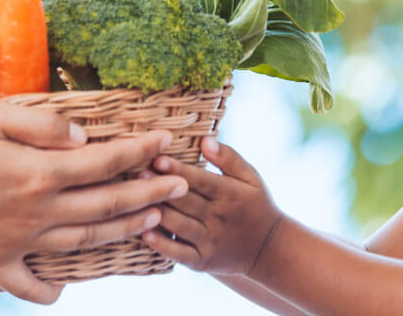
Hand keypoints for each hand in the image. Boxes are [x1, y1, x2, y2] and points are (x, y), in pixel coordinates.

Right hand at [0, 100, 188, 303]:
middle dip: (149, 192)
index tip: (167, 139)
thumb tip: (86, 137)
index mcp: (39, 172)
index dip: (141, 150)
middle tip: (182, 183)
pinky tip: (64, 287)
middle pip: (106, 203)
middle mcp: (37, 212)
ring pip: (84, 241)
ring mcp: (18, 242)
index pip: (106, 161)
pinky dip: (50, 289)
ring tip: (152, 220)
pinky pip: (29, 284)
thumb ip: (45, 126)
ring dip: (123, 230)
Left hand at [139, 137, 282, 275]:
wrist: (267, 249)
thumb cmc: (255, 205)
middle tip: (137, 174)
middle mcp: (219, 218)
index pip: (201, 180)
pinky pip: (180, 254)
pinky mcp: (203, 262)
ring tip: (135, 200)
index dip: (179, 170)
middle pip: (186, 202)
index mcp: (230, 194)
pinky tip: (145, 234)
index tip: (157, 158)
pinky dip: (163, 246)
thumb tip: (205, 139)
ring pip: (180, 226)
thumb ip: (228, 158)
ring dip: (158, 213)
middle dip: (161, 188)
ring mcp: (211, 242)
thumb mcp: (251, 178)